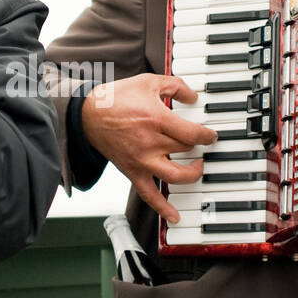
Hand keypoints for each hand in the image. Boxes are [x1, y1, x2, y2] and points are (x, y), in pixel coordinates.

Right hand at [81, 73, 218, 221]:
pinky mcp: (132, 172)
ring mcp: (142, 160)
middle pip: (186, 150)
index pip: (192, 133)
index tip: (210, 135)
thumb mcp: (147, 81)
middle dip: (198, 146)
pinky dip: (162, 208)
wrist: (87, 116)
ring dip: (192, 174)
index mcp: (156, 119)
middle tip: (201, 143)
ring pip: (175, 176)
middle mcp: (150, 142)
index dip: (207, 135)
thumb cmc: (116, 99)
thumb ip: (174, 86)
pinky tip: (174, 216)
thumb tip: (193, 96)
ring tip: (196, 167)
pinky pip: (149, 195)